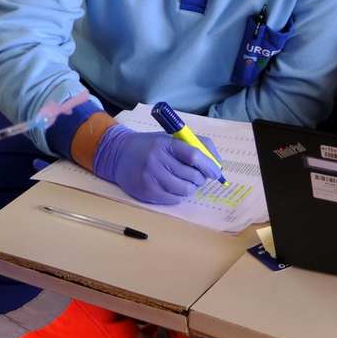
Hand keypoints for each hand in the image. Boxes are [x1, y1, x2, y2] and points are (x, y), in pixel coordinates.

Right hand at [91, 126, 220, 204]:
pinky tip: (173, 188)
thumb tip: (217, 163)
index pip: (194, 156)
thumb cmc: (151, 146)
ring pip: (185, 190)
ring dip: (191, 188)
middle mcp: (157, 159)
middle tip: (198, 176)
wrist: (119, 155)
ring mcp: (151, 177)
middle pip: (192, 175)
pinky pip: (174, 199)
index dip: (209, 165)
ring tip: (185, 182)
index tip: (216, 171)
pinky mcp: (146, 192)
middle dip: (201, 178)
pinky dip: (179, 195)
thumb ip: (197, 145)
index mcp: (166, 143)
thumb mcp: (171, 138)